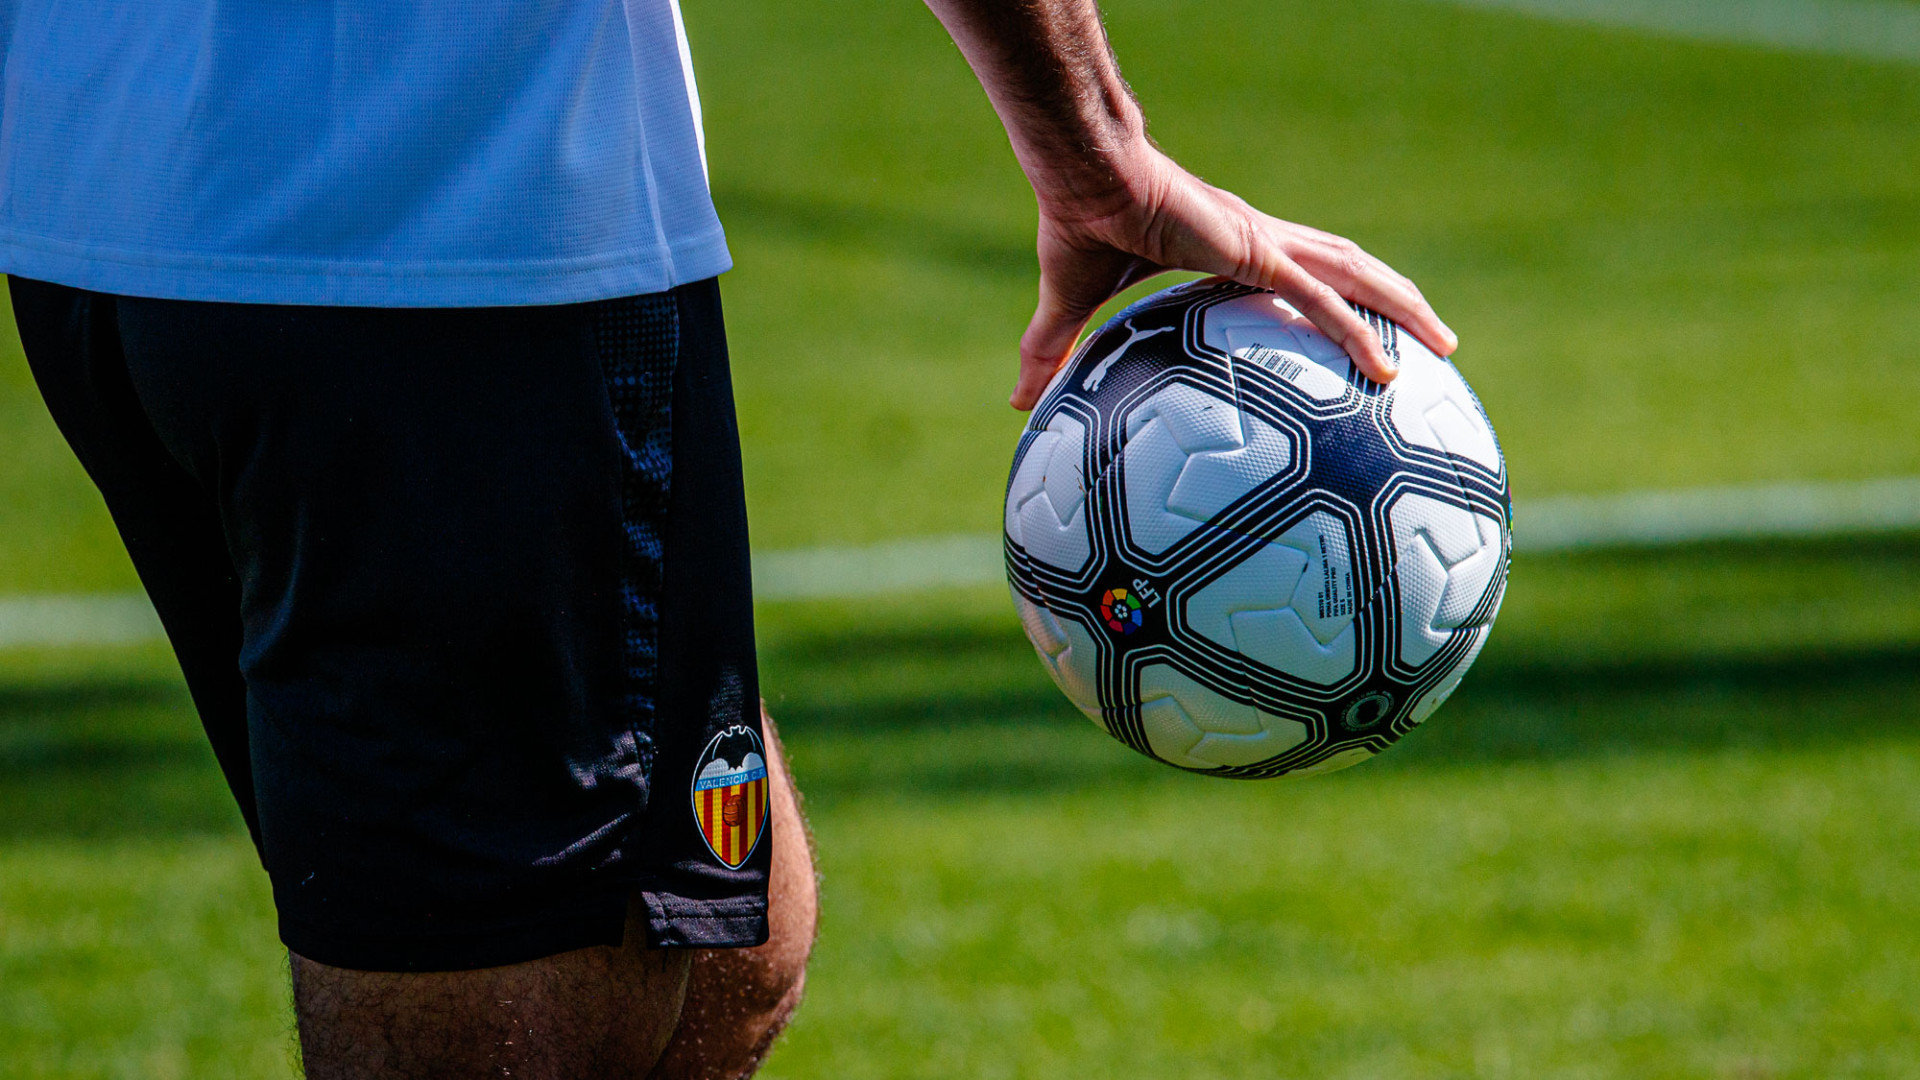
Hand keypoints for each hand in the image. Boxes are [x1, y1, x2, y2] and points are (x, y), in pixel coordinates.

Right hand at [917, 0, 1455, 407]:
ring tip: (1446, 344)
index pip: (1304, 275)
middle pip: (1352, 271)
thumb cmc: (1078, 223)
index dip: (1340, 298)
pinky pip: (1321, 303)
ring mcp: (1266, 245)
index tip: (1365, 332)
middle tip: (1438, 341)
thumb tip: (1018, 404)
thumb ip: (1057, 352)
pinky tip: (1390, 368)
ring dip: (1405, 310)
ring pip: (1358, 279)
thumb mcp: (1072, 305)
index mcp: (1232, 251)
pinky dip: (1359, 334)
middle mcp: (1264, 243)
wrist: (1081, 175)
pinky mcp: (1256, 255)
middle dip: (1398, 302)